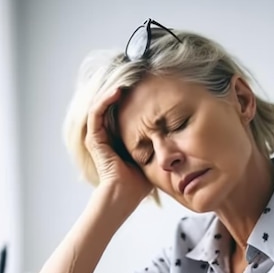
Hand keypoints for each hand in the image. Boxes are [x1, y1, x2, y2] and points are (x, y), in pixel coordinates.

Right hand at [85, 87, 151, 203]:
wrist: (124, 195)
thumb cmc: (138, 184)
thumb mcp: (153, 157)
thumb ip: (159, 145)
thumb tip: (179, 134)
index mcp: (118, 140)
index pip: (124, 113)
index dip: (134, 99)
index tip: (148, 88)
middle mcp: (106, 136)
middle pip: (112, 106)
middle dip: (123, 90)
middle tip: (137, 76)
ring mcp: (98, 136)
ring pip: (102, 105)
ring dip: (112, 90)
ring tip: (127, 79)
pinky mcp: (94, 138)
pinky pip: (96, 113)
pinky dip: (105, 100)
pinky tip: (117, 91)